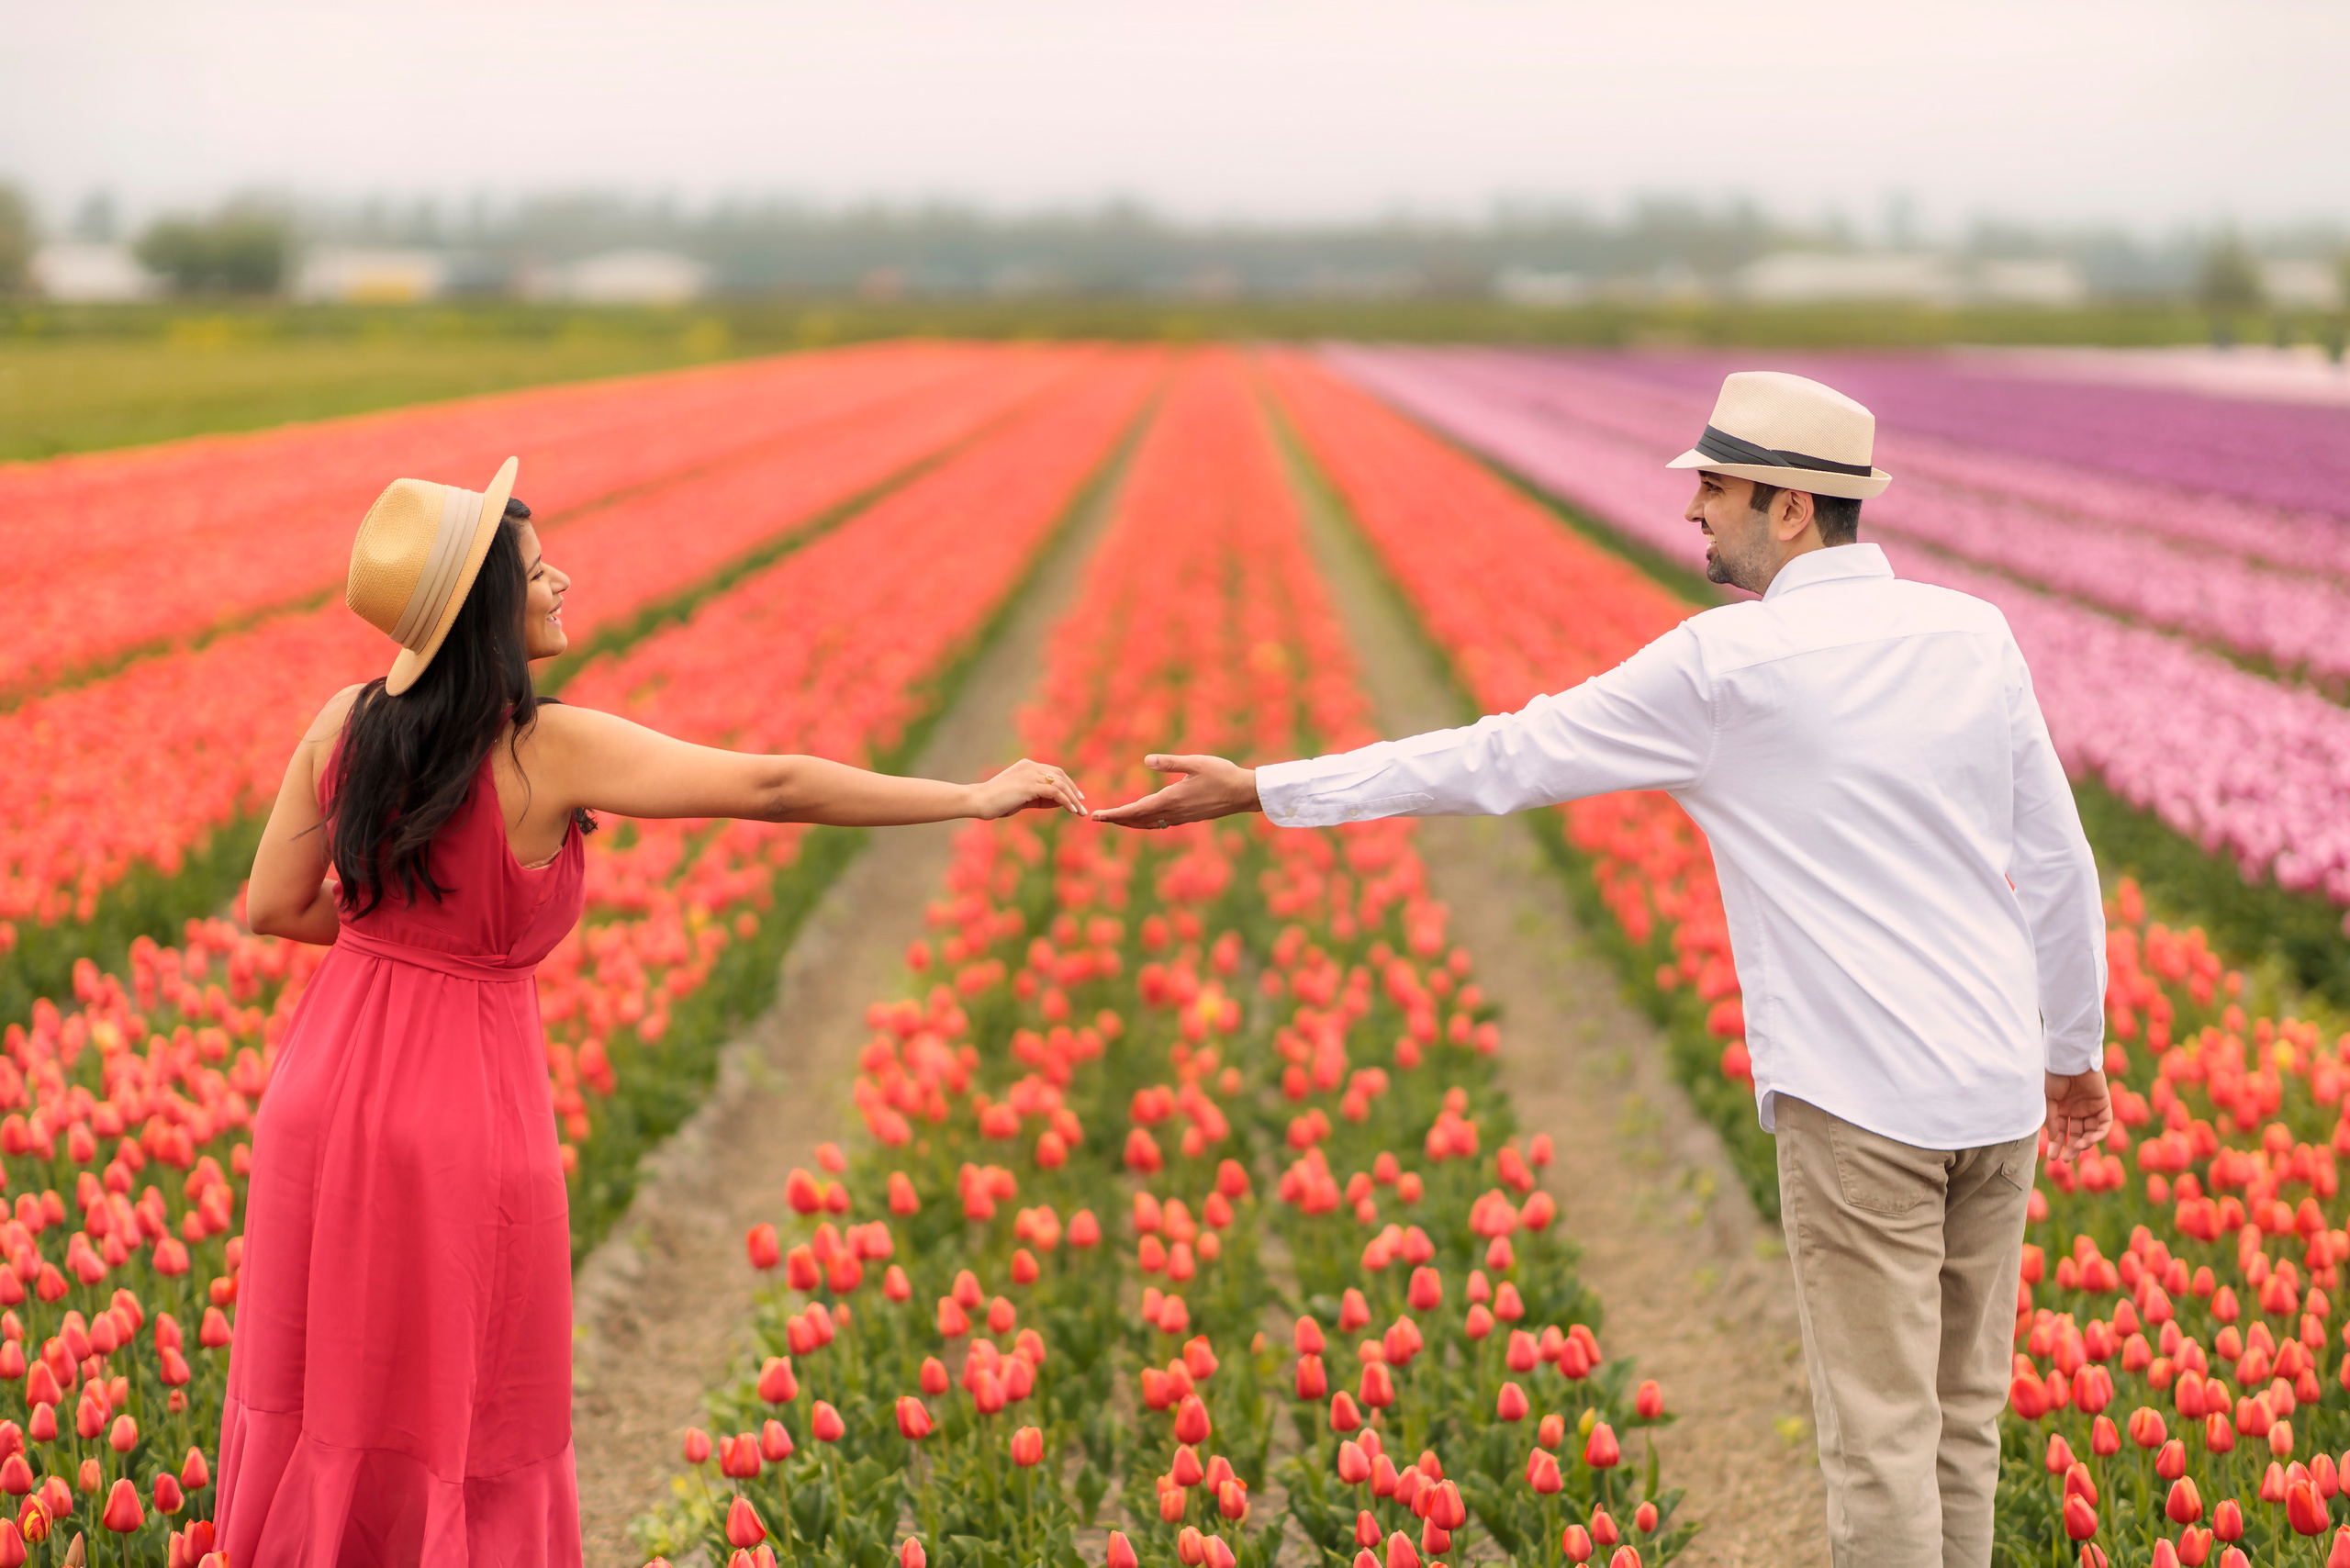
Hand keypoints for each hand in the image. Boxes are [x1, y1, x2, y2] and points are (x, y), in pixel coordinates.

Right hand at [966, 758, 1087, 820]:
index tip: (1076, 796)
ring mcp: (1030, 775)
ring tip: (1080, 811)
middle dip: (1073, 789)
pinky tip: (1071, 810)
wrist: (979, 801)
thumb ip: (1038, 797)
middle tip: (1082, 803)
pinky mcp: (1030, 786)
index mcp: (1027, 765)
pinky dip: (1066, 801)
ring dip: (1073, 798)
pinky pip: (1055, 792)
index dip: (1067, 783)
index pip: (1054, 771)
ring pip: (1060, 784)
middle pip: (1060, 775)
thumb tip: (1059, 801)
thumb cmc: (997, 802)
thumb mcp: (1021, 797)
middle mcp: (1030, 766)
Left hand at [1092, 754, 1260, 829]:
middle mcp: (1173, 813)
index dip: (1113, 814)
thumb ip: (1169, 762)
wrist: (1244, 793)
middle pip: (1138, 820)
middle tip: (1097, 818)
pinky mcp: (1188, 818)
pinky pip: (1161, 823)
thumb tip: (1145, 760)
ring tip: (1115, 820)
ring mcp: (1181, 818)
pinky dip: (1146, 822)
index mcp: (1171, 799)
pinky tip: (1144, 818)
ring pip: (1149, 824)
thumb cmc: (1222, 774)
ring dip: (1130, 823)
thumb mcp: (1195, 762)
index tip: (1096, 816)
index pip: (1134, 810)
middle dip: (1117, 820)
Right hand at [2043, 1069, 2112, 1161]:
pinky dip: (2099, 1134)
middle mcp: (2076, 1109)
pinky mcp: (2103, 1104)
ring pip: (2091, 1131)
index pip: (2061, 1131)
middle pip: (2077, 1134)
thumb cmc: (2054, 1076)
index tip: (2052, 1158)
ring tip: (2078, 1146)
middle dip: (2072, 1148)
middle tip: (2067, 1159)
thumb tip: (2055, 1139)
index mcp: (2061, 1108)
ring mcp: (2090, 1107)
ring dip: (2086, 1142)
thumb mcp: (2048, 1101)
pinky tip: (2089, 1140)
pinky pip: (2104, 1124)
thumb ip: (2052, 1120)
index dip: (2057, 1145)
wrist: (2068, 1059)